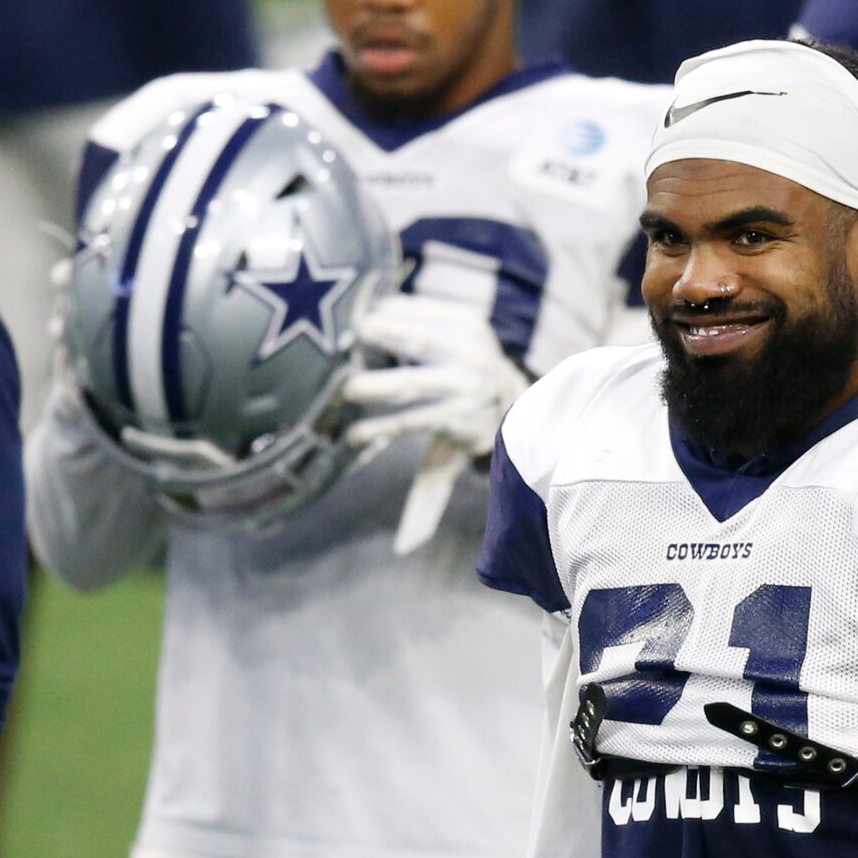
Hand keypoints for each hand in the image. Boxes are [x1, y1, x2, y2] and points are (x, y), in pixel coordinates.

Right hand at [341, 293, 530, 553]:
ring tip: (354, 332)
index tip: (352, 438)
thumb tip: (405, 549)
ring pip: (425, 338)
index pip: (415, 426)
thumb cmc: (463, 429)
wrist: (510, 387)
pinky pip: (429, 309)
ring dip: (389, 334)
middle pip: (419, 385)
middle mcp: (467, 385)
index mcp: (457, 419)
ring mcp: (472, 350)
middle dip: (383, 388)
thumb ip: (425, 500)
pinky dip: (398, 308)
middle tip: (347, 387)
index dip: (383, 431)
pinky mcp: (470, 321)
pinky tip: (367, 307)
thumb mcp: (447, 462)